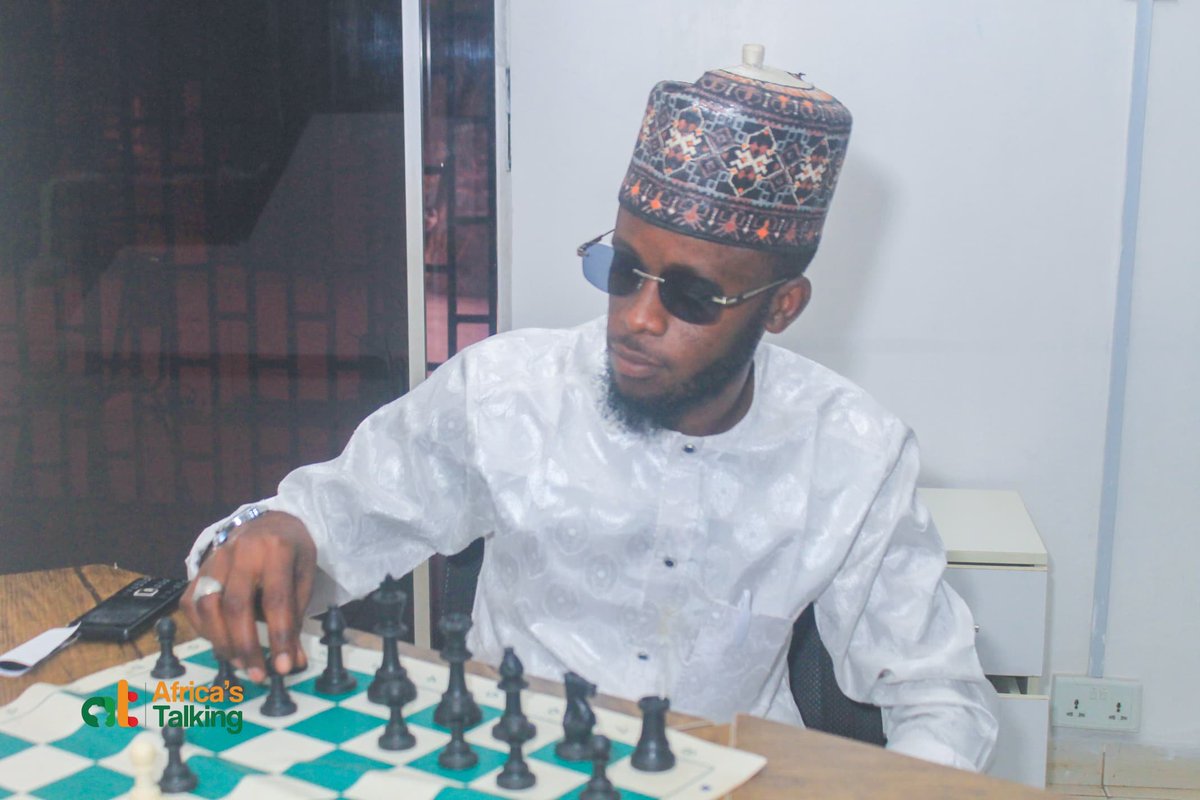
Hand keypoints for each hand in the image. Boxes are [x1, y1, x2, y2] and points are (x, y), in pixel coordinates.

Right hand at [181, 511, 316, 681]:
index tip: (282, 667)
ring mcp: (214, 559)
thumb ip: (296, 616)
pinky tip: (221, 643)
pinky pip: (191, 605)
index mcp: (276, 550)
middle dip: (245, 646)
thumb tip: (291, 661)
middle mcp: (240, 552)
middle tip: (257, 674)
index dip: (279, 637)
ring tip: (240, 662)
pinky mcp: (197, 569)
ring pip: (207, 607)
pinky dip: (203, 630)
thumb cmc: (290, 552)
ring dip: (221, 642)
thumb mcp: (304, 576)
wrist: (268, 523)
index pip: (276, 600)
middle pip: (235, 606)